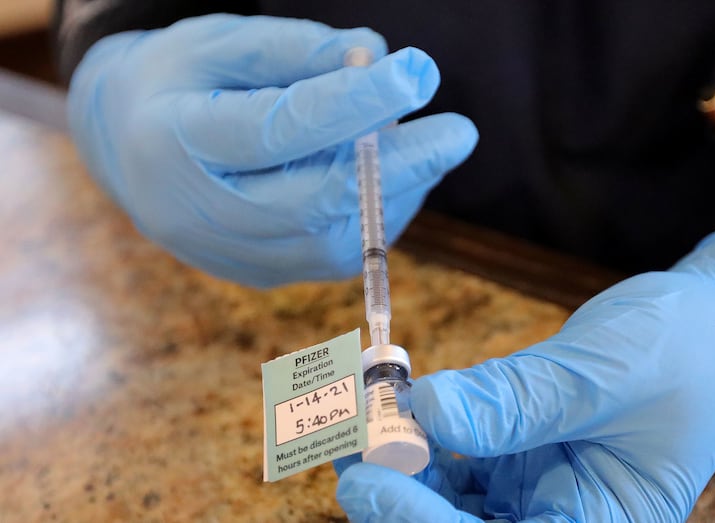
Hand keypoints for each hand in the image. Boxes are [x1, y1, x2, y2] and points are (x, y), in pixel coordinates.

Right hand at [68, 14, 476, 285]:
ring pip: (334, 239)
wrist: (129, 148)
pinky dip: (379, 214)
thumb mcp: (219, 43)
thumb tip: (377, 59)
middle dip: (399, 166)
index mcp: (175, 145)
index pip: (276, 130)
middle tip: (459, 132)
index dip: (352, 104)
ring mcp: (232, 256)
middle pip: (314, 202)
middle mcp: (201, 216)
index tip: (417, 74)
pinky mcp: (260, 274)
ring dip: (397, 191)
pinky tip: (399, 175)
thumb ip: (294, 51)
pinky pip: (336, 253)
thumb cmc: (176, 84)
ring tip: (430, 144)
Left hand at [337, 219, 714, 521]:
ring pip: (446, 499)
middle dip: (396, 495)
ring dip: (397, 462)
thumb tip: (425, 412)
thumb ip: (516, 401)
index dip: (420, 521)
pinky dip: (420, 436)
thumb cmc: (686, 354)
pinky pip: (455, 461)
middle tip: (343, 443)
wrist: (712, 328)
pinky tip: (393, 406)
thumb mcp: (604, 375)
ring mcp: (534, 490)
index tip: (366, 476)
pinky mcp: (517, 457)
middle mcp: (561, 518)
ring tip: (352, 416)